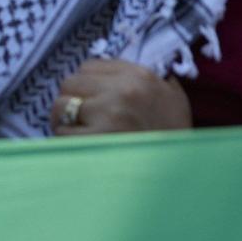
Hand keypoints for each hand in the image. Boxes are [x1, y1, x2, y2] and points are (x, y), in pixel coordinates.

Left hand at [51, 59, 190, 134]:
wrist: (181, 174)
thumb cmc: (173, 136)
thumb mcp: (170, 97)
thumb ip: (143, 80)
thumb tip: (111, 70)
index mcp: (139, 76)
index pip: (88, 66)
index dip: (86, 85)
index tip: (93, 99)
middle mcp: (123, 90)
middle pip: (70, 83)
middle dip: (72, 101)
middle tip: (84, 119)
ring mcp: (108, 114)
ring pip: (60, 106)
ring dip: (65, 121)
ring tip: (82, 134)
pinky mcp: (96, 139)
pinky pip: (62, 132)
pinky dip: (66, 142)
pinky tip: (83, 148)